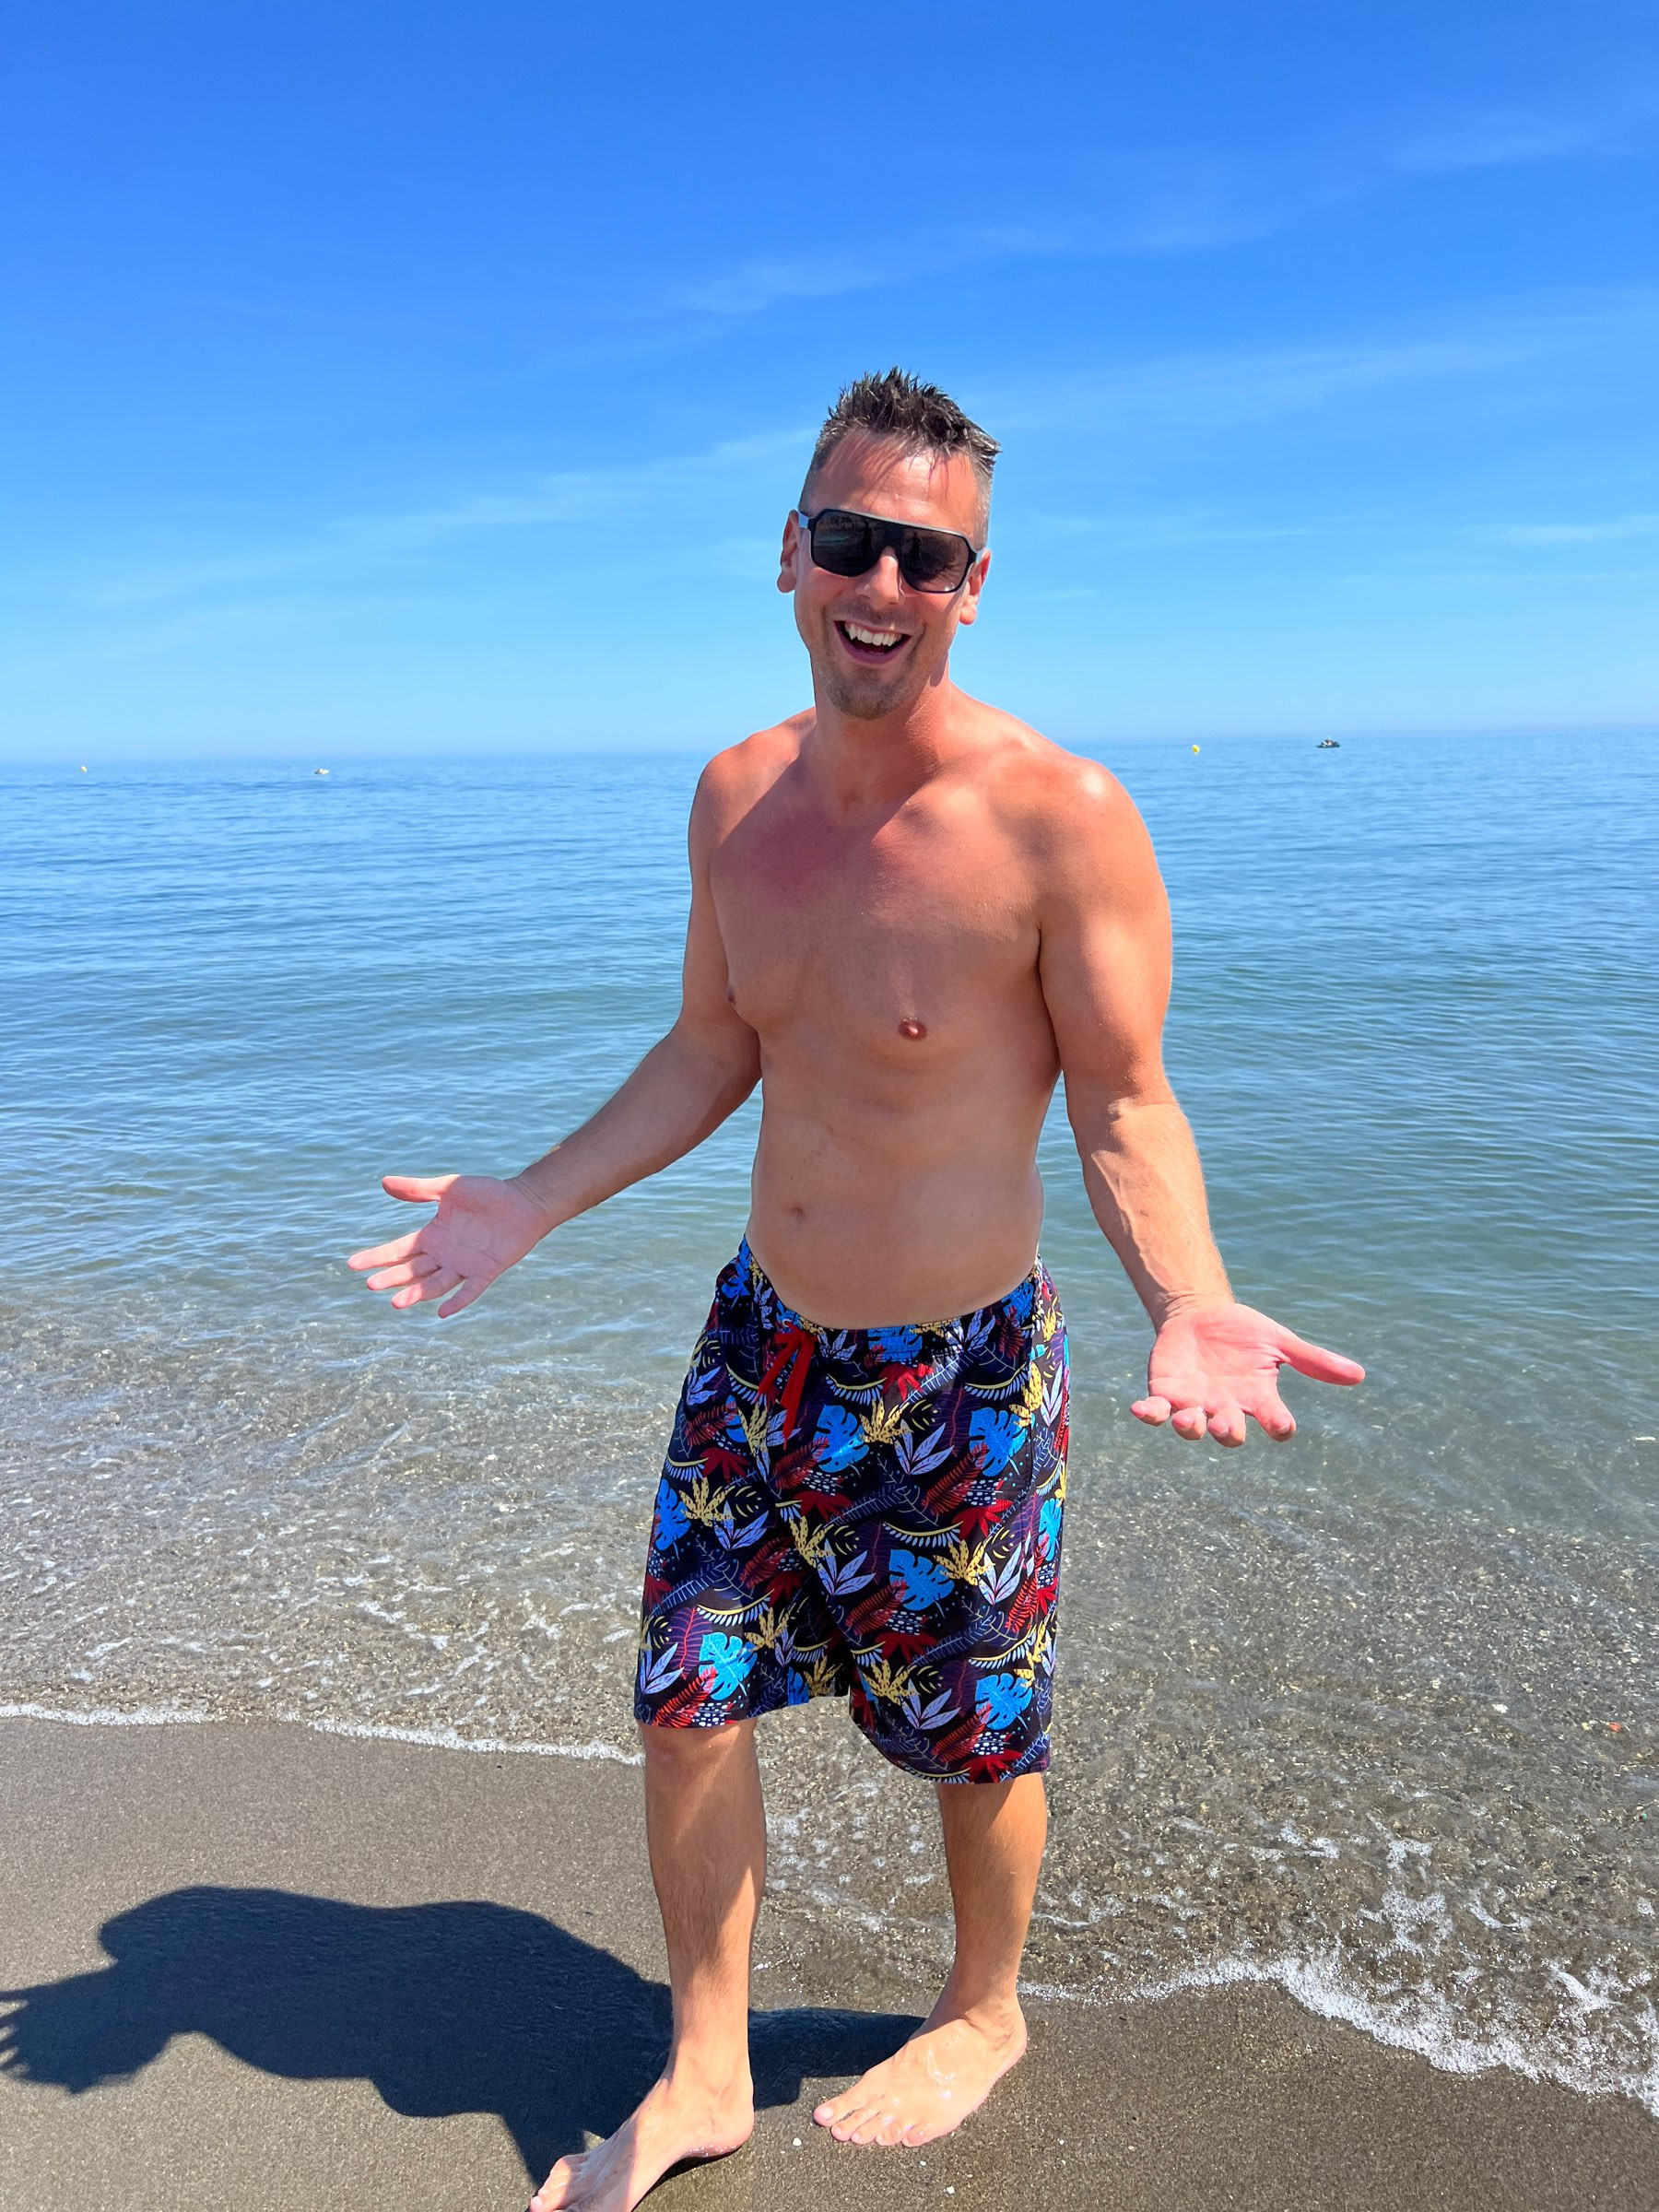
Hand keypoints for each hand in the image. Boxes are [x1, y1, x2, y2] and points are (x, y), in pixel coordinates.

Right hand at [346, 1174, 551, 1318]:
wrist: (524, 1201)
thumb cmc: (487, 1193)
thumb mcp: (448, 1188)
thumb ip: (418, 1189)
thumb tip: (383, 1183)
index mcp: (432, 1236)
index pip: (398, 1250)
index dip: (376, 1257)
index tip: (352, 1264)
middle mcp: (444, 1254)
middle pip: (411, 1271)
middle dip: (391, 1278)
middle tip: (371, 1285)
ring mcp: (464, 1265)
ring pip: (434, 1284)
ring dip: (416, 1293)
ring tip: (396, 1302)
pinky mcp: (486, 1271)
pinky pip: (470, 1290)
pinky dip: (458, 1301)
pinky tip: (443, 1312)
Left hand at [1133, 1300, 1363, 1446]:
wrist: (1201, 1315)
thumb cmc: (1244, 1332)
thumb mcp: (1279, 1341)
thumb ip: (1314, 1360)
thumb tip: (1359, 1375)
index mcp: (1258, 1398)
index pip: (1274, 1422)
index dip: (1279, 1426)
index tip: (1283, 1425)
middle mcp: (1227, 1409)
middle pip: (1230, 1434)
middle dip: (1228, 1432)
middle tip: (1226, 1423)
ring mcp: (1195, 1404)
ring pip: (1192, 1428)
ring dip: (1190, 1427)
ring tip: (1189, 1419)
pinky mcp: (1166, 1393)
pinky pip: (1156, 1412)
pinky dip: (1149, 1414)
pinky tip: (1139, 1409)